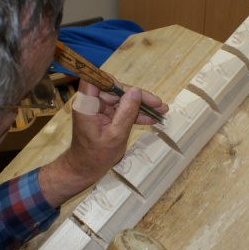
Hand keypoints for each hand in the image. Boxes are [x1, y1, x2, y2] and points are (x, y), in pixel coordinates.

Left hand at [39, 79, 166, 207]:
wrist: (86, 169)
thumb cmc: (96, 156)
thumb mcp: (116, 136)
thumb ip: (126, 113)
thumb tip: (136, 91)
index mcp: (87, 105)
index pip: (95, 80)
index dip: (112, 80)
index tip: (132, 89)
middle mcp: (92, 103)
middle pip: (115, 90)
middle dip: (138, 96)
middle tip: (158, 104)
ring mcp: (99, 109)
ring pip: (122, 99)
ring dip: (141, 105)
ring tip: (162, 110)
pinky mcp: (105, 115)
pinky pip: (122, 109)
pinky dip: (136, 113)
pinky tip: (152, 118)